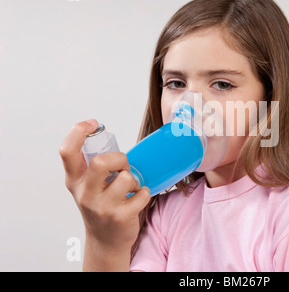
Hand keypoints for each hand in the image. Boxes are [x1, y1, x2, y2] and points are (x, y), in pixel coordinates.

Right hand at [59, 120, 150, 268]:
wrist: (106, 241)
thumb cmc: (100, 206)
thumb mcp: (88, 186)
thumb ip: (92, 165)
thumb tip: (106, 138)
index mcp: (75, 181)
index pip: (67, 151)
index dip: (78, 132)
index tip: (93, 124)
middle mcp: (85, 193)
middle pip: (101, 163)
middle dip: (119, 159)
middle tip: (122, 167)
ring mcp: (102, 207)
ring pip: (125, 178)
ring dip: (133, 179)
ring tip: (130, 187)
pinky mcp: (120, 217)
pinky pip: (141, 193)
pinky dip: (144, 192)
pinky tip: (138, 197)